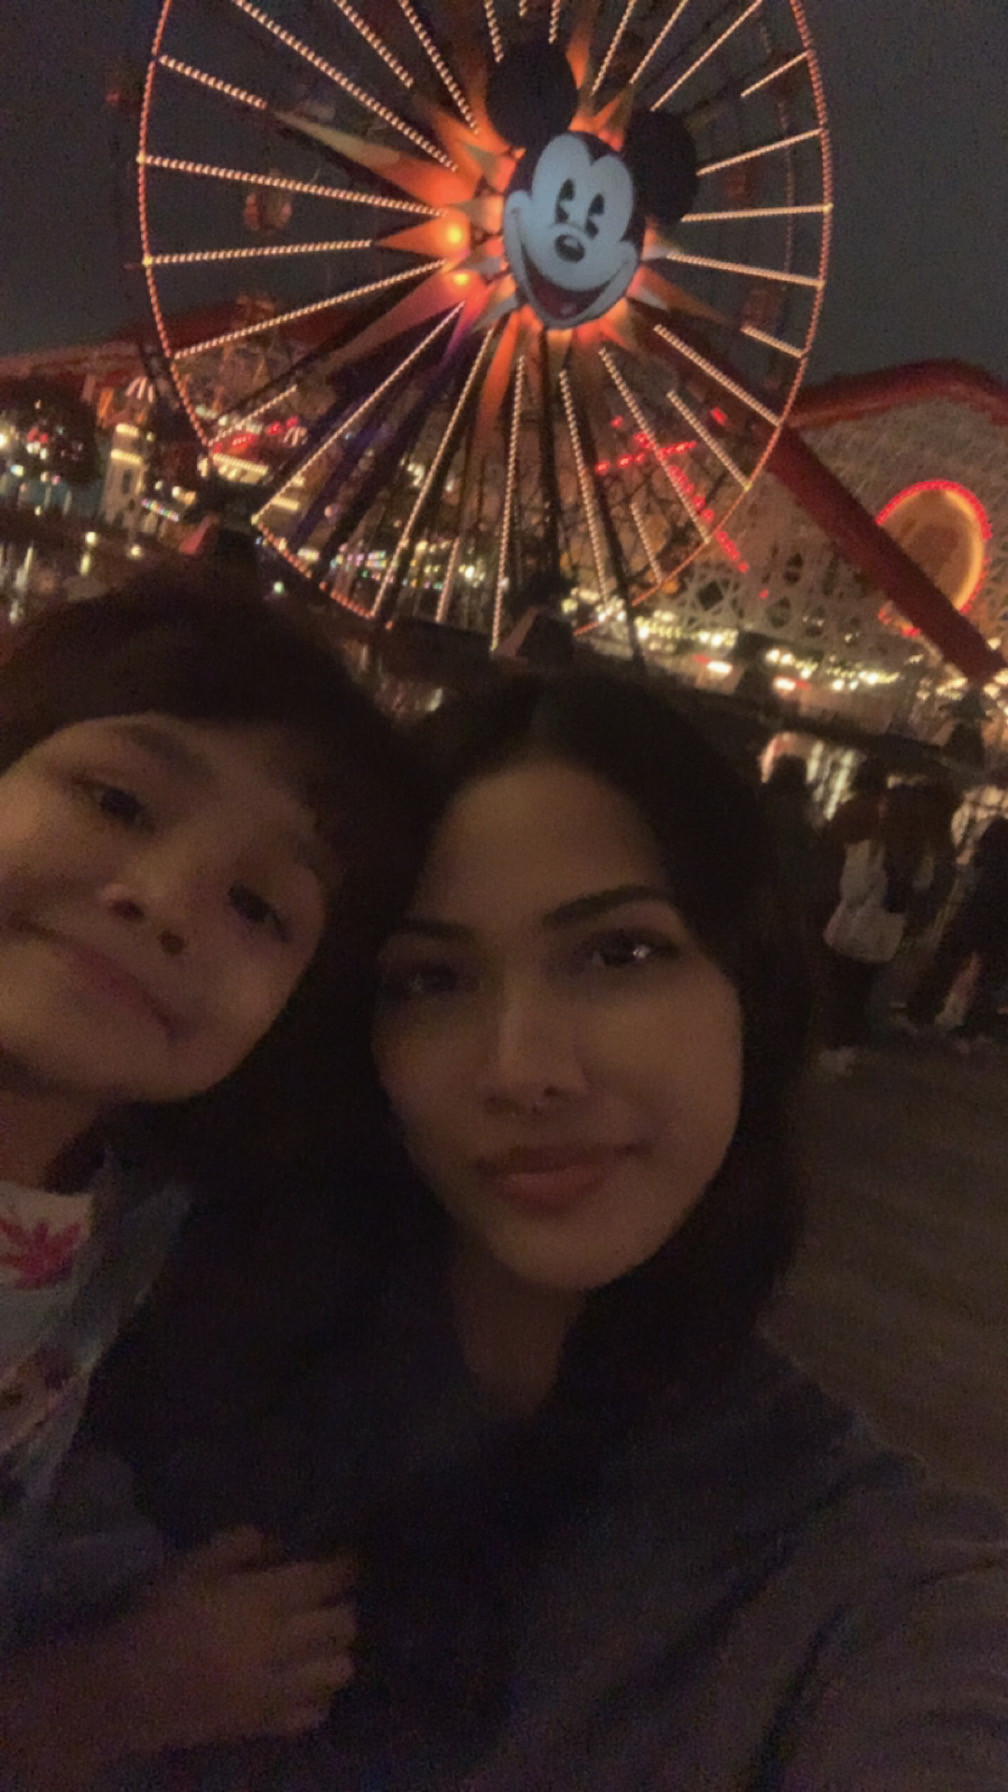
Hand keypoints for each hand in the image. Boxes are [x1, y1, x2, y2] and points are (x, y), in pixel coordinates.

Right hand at [116, 1526, 358, 1754]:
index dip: (345, 1567)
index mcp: (259, 1601)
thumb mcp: (191, 1564)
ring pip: (338, 1672)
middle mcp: (276, 1646)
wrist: (122, 1690)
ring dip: (336, 1652)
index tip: (350, 1559)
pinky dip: (317, 1696)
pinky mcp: (262, 1726)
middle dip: (344, 1607)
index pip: (323, 1580)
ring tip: (319, 1642)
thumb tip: (282, 1543)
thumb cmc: (155, 1617)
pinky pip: (313, 1714)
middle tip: (331, 1600)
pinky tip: (302, 1681)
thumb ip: (240, 1544)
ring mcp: (273, 1691)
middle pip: (342, 1626)